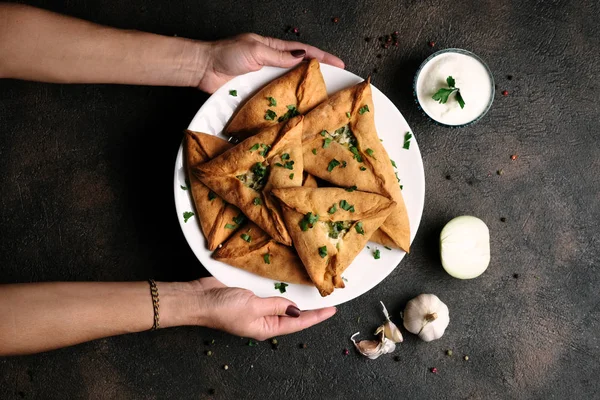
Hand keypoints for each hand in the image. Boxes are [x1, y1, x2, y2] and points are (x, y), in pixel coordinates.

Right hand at [190, 277, 336, 340]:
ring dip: (296, 297)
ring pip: (283, 303)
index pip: (297, 323)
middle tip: (328, 299)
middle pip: (292, 315)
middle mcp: (263, 320)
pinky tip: (289, 280)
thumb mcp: (253, 307)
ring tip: (314, 290)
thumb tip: (296, 309)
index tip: (332, 310)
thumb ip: (276, 306)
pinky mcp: (249, 296)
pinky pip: (270, 293)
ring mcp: (256, 308)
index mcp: (266, 328)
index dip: (316, 316)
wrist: (198, 298)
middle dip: (310, 308)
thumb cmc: (222, 307)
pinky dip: (281, 288)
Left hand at [196, 33, 344, 92]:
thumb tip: (301, 57)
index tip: (340, 64)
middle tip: (337, 86)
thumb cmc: (227, 54)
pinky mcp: (257, 95)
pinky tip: (298, 110)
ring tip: (322, 101)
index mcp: (273, 48)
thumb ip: (278, 56)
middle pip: (300, 70)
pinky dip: (287, 104)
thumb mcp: (256, 50)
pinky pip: (276, 99)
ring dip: (304, 93)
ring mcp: (265, 80)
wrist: (205, 69)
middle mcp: (272, 64)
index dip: (322, 57)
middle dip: (318, 77)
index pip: (304, 51)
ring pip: (290, 86)